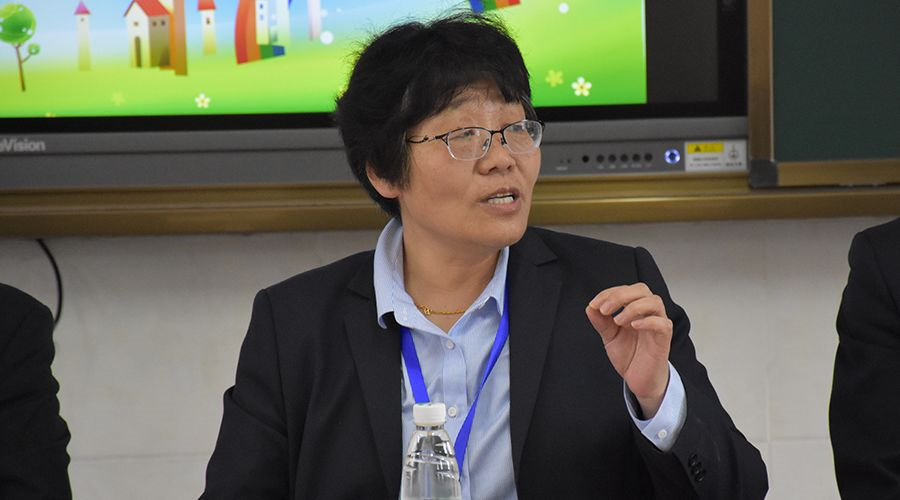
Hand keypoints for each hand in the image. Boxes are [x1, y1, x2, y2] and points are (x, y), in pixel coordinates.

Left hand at [585, 283, 671, 417]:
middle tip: (605, 309)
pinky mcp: (664, 338)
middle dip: (620, 295)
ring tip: (618, 320)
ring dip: (633, 307)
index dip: (609, 293)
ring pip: (654, 302)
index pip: (626, 290)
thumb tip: (590, 307)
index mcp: (635, 310)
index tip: (594, 304)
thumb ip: (601, 322)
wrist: (639, 381)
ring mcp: (658, 324)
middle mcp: (648, 313)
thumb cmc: (630, 356)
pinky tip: (633, 326)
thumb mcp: (610, 337)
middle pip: (641, 289)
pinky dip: (647, 321)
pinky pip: (662, 323)